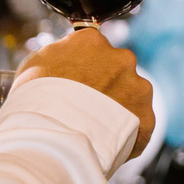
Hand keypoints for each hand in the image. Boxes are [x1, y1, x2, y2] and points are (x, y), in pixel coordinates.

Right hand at [19, 28, 155, 155]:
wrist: (53, 137)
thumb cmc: (36, 101)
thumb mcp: (37, 64)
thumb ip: (60, 55)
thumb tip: (67, 58)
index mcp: (92, 41)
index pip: (94, 48)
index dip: (86, 68)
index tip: (79, 83)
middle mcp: (120, 58)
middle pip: (117, 70)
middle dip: (107, 86)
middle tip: (89, 107)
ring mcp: (137, 87)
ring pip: (133, 95)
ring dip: (120, 107)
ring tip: (98, 128)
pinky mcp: (146, 117)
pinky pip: (140, 124)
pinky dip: (128, 133)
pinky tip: (108, 142)